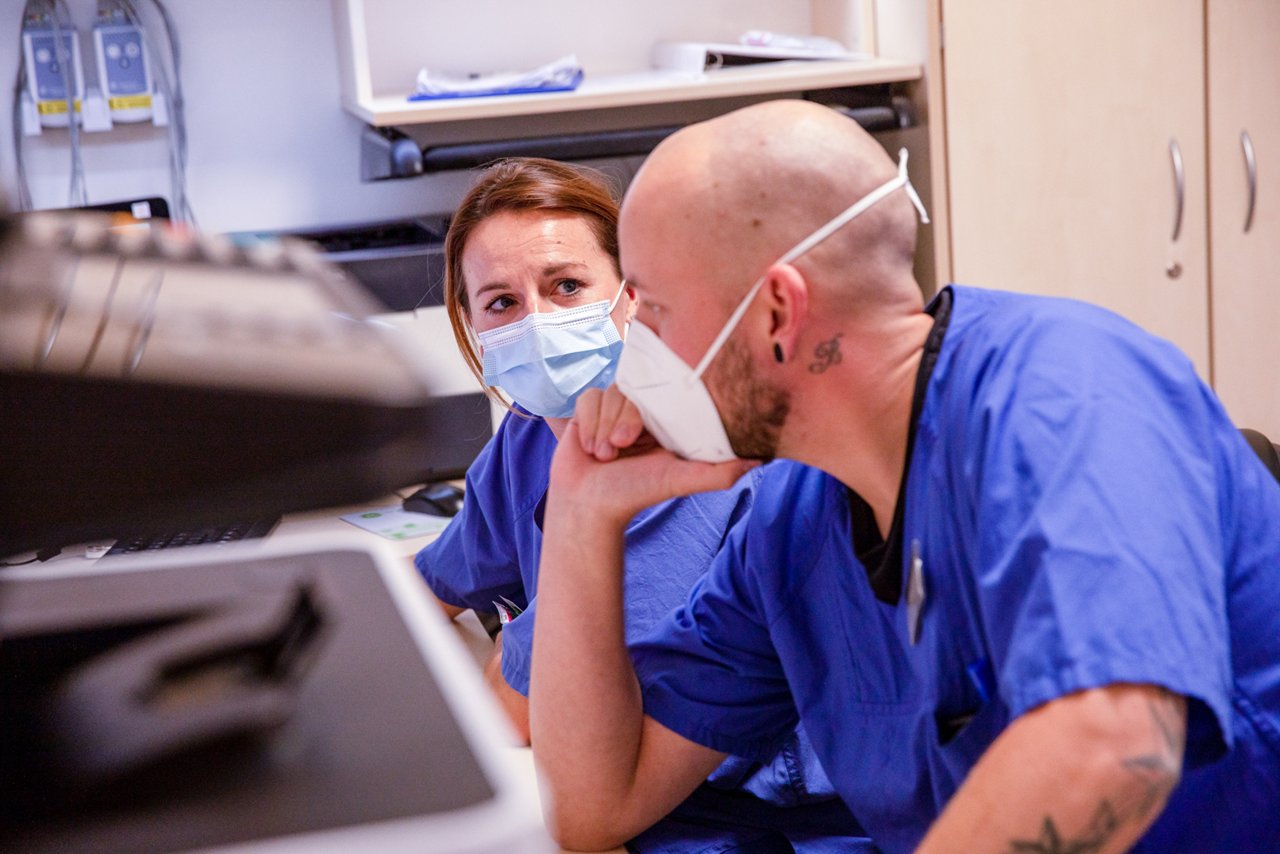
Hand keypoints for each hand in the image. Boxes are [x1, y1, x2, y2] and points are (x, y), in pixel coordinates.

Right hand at [551, 386, 755, 523]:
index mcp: (669, 419)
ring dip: (603, 427)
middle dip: (624, 422)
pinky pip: (589, 398)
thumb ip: (720, 471)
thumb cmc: (635, 494)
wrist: (588, 507)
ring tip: (605, 455)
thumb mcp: (681, 481)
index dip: (653, 410)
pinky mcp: (590, 409)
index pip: (666, 390)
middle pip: (635, 390)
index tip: (644, 435)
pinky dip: (588, 424)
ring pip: (611, 393)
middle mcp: (643, 410)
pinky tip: (588, 448)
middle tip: (621, 450)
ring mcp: (616, 408)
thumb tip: (761, 460)